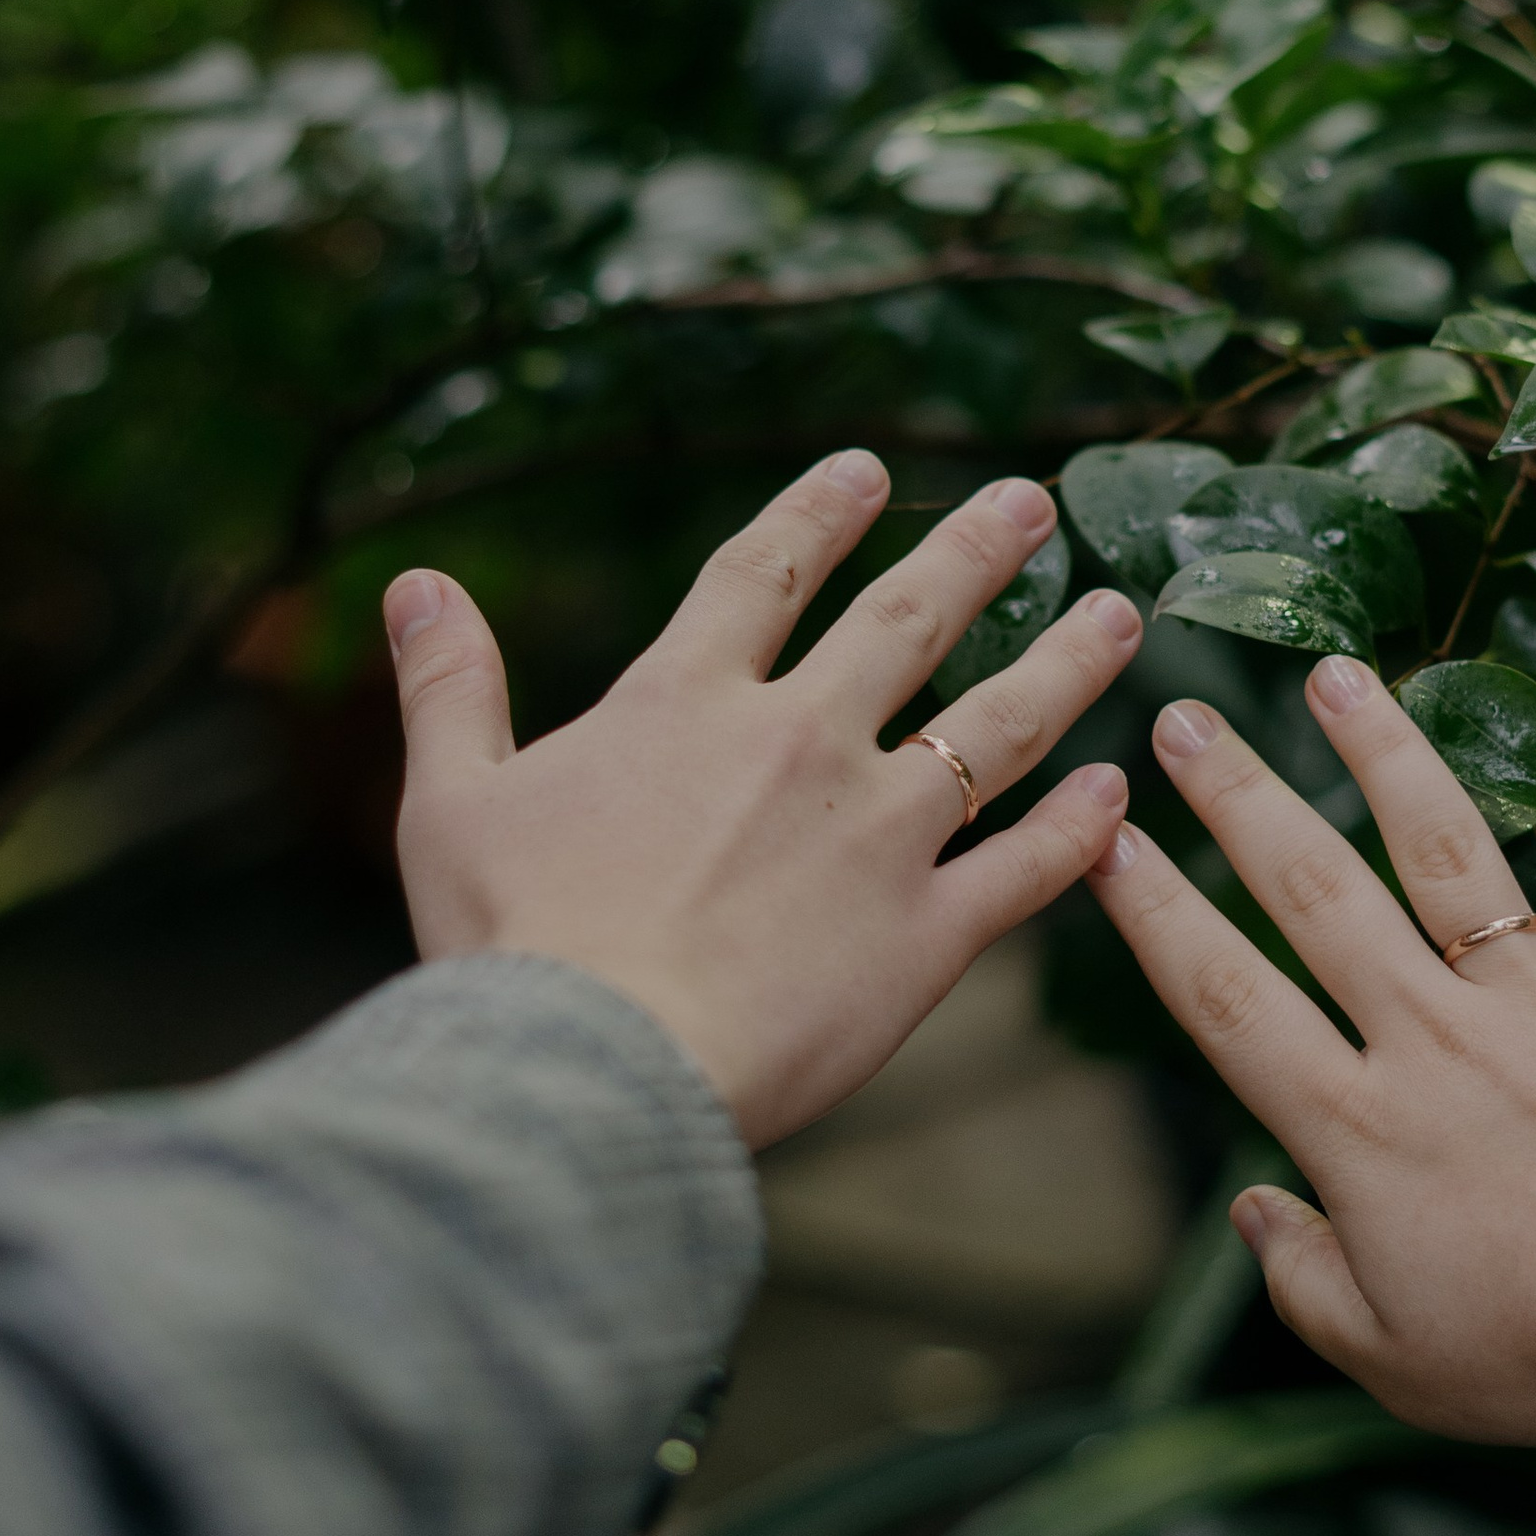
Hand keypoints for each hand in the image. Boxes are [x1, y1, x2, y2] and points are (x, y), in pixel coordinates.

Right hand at [382, 453, 1139, 1147]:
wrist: (591, 1068)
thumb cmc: (508, 944)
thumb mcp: (450, 798)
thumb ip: (450, 684)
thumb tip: (414, 583)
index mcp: (686, 703)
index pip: (766, 573)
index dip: (817, 513)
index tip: (867, 467)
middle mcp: (799, 744)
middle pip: (908, 621)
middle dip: (976, 551)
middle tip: (1037, 501)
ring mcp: (876, 836)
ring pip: (996, 725)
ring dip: (1065, 663)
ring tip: (1121, 614)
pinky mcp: (924, 937)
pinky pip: (1024, 870)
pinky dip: (1077, 829)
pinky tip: (1115, 790)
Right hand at [1089, 657, 1535, 1490]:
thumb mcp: (1396, 1362)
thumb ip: (1304, 1283)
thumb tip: (1253, 1209)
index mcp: (1358, 1128)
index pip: (1226, 999)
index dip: (1153, 915)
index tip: (1102, 838)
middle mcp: (1432, 1033)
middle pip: (1314, 892)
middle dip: (1238, 797)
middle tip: (1182, 718)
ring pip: (1446, 844)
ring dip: (1385, 749)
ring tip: (1336, 671)